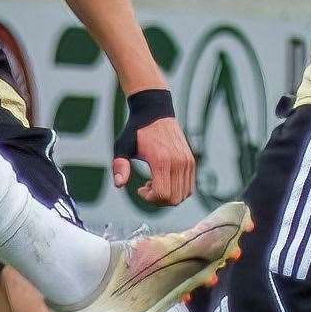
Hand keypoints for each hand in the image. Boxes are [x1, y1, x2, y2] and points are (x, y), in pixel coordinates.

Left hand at [112, 89, 195, 204]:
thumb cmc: (136, 130)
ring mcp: (187, 162)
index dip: (150, 199)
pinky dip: (177, 190)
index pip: (163, 194)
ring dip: (168, 195)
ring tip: (155, 182)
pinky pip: (189, 187)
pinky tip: (164, 179)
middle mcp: (178, 162)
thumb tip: (119, 185)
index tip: (139, 189)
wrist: (155, 111)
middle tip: (146, 187)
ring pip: (183, 195)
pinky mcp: (191, 161)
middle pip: (174, 199)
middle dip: (158, 200)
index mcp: (162, 160)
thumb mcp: (122, 146)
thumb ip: (120, 166)